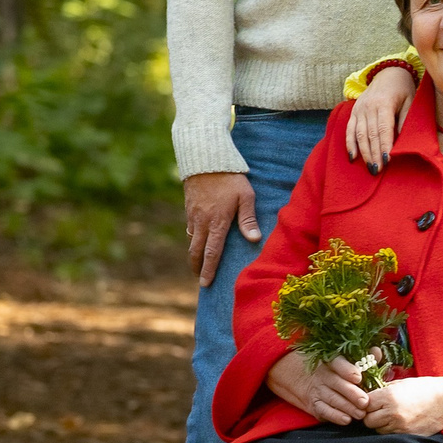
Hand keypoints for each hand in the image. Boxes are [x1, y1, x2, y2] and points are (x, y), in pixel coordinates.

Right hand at [183, 171, 259, 285]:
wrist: (206, 159)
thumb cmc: (231, 178)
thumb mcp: (245, 196)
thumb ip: (248, 219)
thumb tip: (254, 239)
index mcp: (217, 222)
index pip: (212, 252)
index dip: (209, 269)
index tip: (206, 283)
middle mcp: (202, 222)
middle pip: (196, 251)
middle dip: (197, 267)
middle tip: (200, 279)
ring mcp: (193, 215)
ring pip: (192, 240)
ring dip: (194, 253)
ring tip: (199, 263)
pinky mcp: (189, 208)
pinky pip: (189, 228)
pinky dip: (193, 238)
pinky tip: (198, 240)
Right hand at [270, 351, 371, 424]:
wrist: (308, 379)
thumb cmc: (337, 371)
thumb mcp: (347, 361)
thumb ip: (364, 358)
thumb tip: (376, 352)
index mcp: (331, 361)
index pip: (337, 363)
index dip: (347, 370)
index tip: (358, 378)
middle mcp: (323, 375)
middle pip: (337, 384)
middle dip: (352, 394)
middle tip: (365, 402)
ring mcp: (317, 390)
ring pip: (332, 399)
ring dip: (347, 408)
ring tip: (361, 414)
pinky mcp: (314, 404)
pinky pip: (324, 411)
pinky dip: (335, 416)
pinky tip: (346, 420)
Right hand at [345, 65, 417, 169]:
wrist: (388, 72)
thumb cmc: (403, 89)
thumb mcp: (410, 101)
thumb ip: (404, 120)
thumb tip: (401, 142)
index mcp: (384, 103)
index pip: (383, 129)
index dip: (385, 146)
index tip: (388, 161)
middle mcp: (369, 106)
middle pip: (370, 134)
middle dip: (374, 154)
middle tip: (378, 170)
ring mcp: (359, 109)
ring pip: (359, 134)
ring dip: (364, 153)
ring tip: (370, 167)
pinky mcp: (354, 111)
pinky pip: (350, 130)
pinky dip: (350, 144)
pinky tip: (353, 157)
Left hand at [361, 375, 442, 437]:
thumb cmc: (426, 388)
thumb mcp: (402, 383)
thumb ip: (384, 390)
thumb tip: (369, 395)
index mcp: (390, 396)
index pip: (364, 404)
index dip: (366, 403)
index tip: (370, 401)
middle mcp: (393, 413)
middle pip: (368, 420)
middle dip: (370, 415)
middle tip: (378, 410)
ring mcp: (400, 427)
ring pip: (378, 430)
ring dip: (380, 424)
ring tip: (391, 416)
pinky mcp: (408, 436)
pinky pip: (391, 436)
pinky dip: (392, 431)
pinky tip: (399, 423)